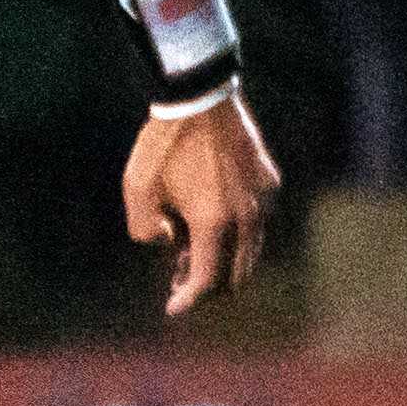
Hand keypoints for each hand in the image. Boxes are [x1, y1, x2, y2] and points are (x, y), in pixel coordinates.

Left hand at [125, 87, 281, 317]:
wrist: (199, 97)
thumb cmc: (164, 143)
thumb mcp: (137, 189)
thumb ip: (144, 230)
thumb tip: (168, 242)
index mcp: (214, 223)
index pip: (208, 281)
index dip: (189, 300)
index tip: (172, 308)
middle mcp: (247, 218)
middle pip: (236, 274)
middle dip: (208, 285)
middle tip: (178, 278)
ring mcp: (263, 200)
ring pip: (250, 250)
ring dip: (224, 259)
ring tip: (191, 249)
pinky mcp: (270, 182)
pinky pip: (258, 222)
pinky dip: (237, 233)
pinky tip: (213, 218)